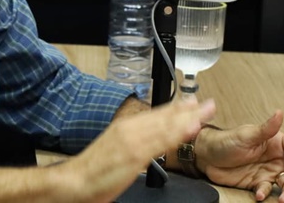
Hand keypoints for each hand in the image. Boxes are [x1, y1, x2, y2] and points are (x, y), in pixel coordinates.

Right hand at [60, 97, 216, 202]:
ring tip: (205, 111)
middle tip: (208, 103)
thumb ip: (133, 143)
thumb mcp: (116, 150)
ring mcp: (132, 141)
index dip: (177, 108)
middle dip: (188, 110)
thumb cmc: (93, 169)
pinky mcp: (134, 155)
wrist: (75, 180)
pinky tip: (190, 128)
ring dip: (188, 117)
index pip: (156, 114)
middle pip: (164, 117)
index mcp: (125, 127)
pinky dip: (176, 134)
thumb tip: (149, 141)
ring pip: (165, 126)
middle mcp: (129, 129)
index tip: (193, 102)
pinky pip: (160, 143)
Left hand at [196, 110, 283, 201]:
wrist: (206, 156)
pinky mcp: (257, 182)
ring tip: (282, 200)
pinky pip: (268, 190)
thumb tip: (280, 113)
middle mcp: (275, 156)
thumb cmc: (225, 140)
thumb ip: (266, 128)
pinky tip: (259, 195)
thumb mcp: (246, 135)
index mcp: (275, 142)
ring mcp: (267, 170)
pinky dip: (266, 194)